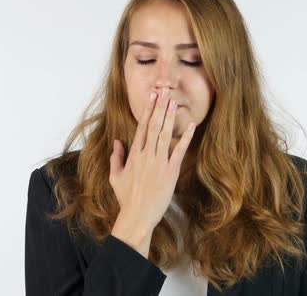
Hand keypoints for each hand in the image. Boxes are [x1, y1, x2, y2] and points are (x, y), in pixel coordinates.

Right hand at [109, 87, 195, 251]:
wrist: (137, 215)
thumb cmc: (126, 198)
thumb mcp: (115, 177)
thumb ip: (116, 157)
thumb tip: (117, 142)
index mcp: (134, 155)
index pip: (141, 127)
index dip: (148, 111)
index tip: (152, 97)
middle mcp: (146, 155)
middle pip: (154, 126)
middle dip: (159, 107)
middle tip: (165, 91)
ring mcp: (159, 162)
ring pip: (165, 134)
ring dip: (169, 117)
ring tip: (173, 101)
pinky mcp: (170, 171)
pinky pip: (179, 151)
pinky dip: (185, 137)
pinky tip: (191, 125)